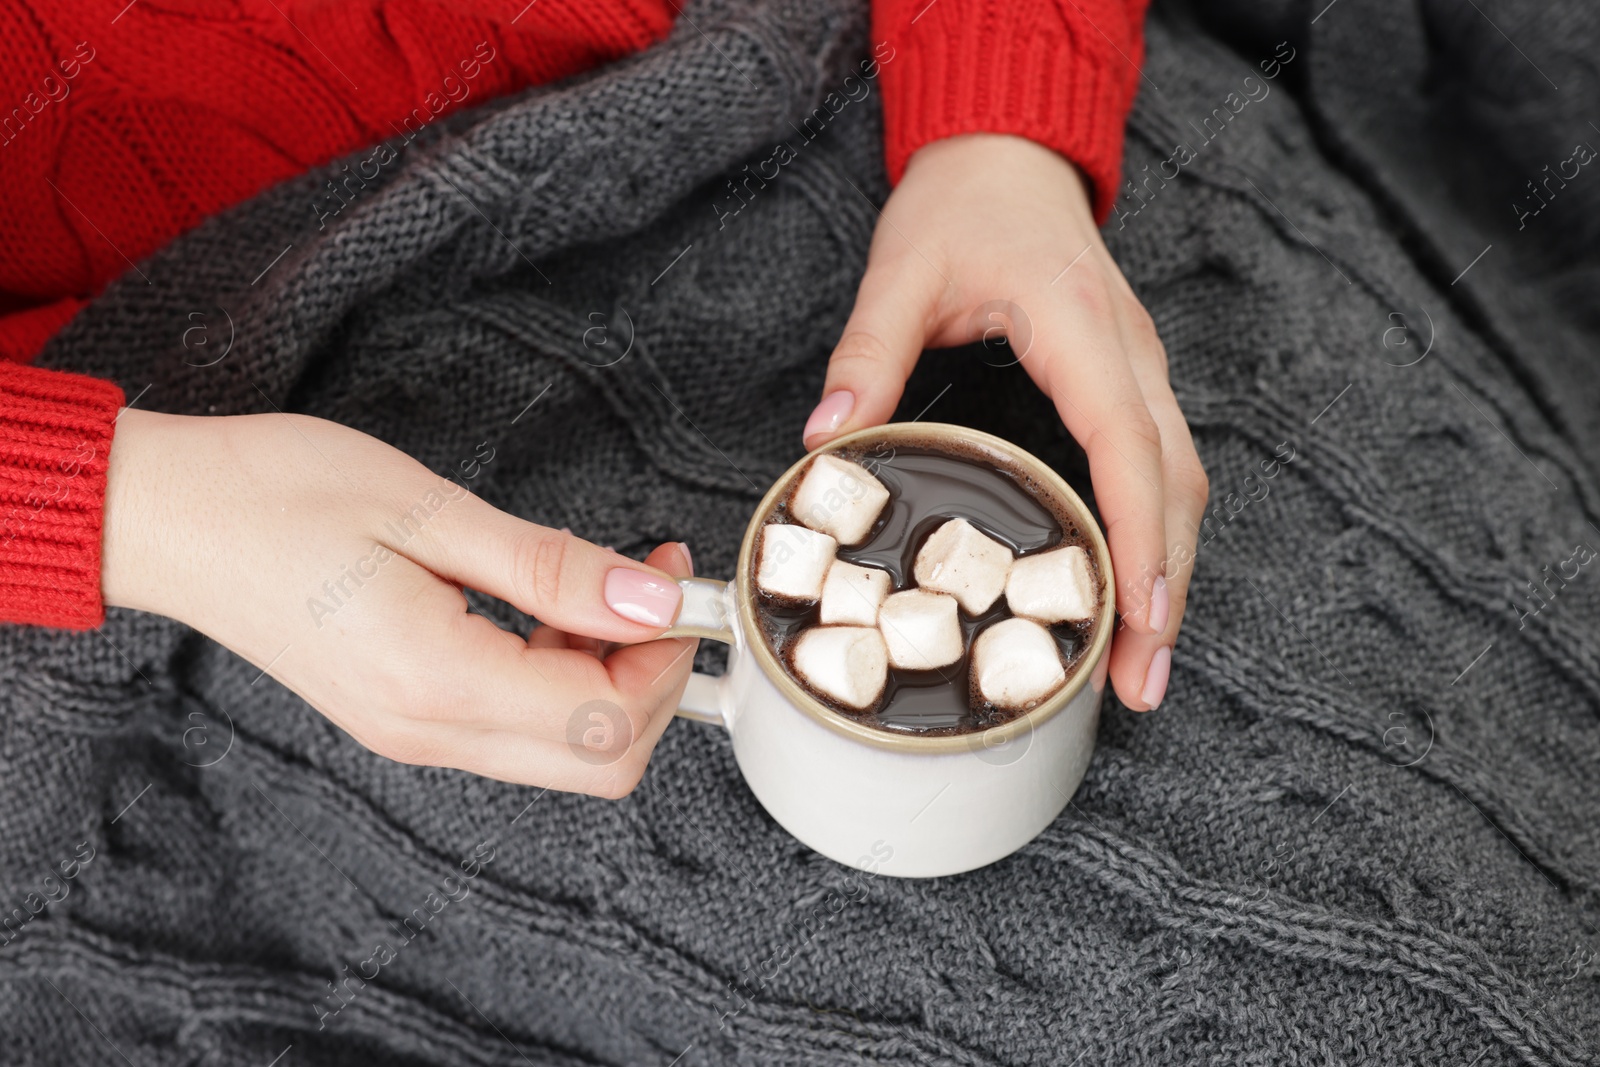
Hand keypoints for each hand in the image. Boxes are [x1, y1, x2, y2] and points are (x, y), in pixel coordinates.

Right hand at [102, 409, 696, 796]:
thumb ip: (551, 568)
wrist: (167, 518)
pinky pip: (518, 729)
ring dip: (609, 679)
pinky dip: (562, 680)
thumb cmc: (275, 495)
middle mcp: (428, 731)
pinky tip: (549, 611)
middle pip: (601, 762)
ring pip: (566, 753)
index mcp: (435, 680)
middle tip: (647, 589)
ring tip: (597, 588)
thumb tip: (650, 602)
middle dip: (650, 681)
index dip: (662, 656)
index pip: (606, 720)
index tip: (672, 583)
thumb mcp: (429, 511)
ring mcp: (414, 735)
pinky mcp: (407, 718)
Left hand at [803, 133, 1207, 710]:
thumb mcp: (900, 270)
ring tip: (1141, 662)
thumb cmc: (964, 203)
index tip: (1138, 617)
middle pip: (1175, 484)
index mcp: (1079, 326)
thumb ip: (866, 354)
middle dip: (1167, 590)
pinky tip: (1134, 590)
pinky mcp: (1131, 381)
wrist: (1010, 156)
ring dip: (1172, 572)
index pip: (1127, 445)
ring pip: (1181, 481)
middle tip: (1141, 683)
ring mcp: (1140, 368)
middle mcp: (1129, 353)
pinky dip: (1158, 534)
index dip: (1139, 537)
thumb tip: (826, 441)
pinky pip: (1163, 465)